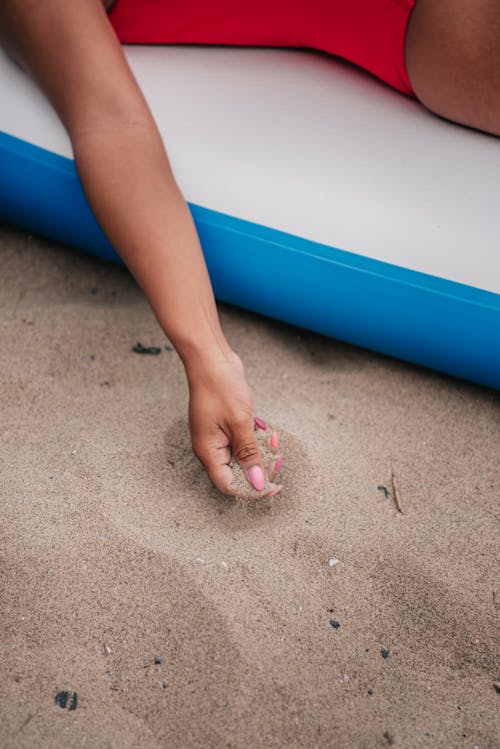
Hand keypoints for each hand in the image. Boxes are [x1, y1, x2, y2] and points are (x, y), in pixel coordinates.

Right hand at [186, 350, 282, 496]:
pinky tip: (264, 427)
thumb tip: (257, 483)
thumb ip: (249, 454)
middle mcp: (211, 447)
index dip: (251, 489)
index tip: (273, 486)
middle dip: (261, 467)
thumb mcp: (240, 422)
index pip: (229, 485)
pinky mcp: (226, 426)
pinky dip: (256, 437)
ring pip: (243, 456)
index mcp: (208, 451)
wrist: (211, 359)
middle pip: (238, 473)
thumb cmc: (220, 387)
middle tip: (278, 457)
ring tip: (272, 438)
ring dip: (261, 450)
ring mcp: (218, 436)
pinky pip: (244, 441)